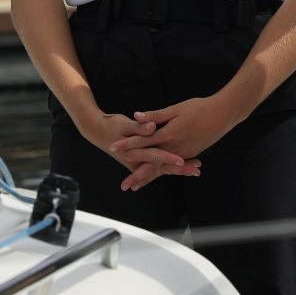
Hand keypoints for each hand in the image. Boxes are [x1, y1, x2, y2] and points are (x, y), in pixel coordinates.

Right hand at [77, 111, 200, 186]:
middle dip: (179, 169)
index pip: (155, 156)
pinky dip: (171, 167)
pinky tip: (184, 166)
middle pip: (162, 167)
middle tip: (196, 170)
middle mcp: (138, 160)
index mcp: (134, 151)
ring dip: (178, 170)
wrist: (98, 132)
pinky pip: (159, 167)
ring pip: (162, 169)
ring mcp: (140, 162)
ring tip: (196, 170)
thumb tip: (152, 126)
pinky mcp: (142, 161)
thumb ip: (139, 127)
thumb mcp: (124, 124)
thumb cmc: (112, 125)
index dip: (169, 158)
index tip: (182, 160)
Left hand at [114, 94, 241, 189]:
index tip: (113, 148)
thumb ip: (155, 115)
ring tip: (137, 186)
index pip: (143, 142)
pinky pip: (174, 167)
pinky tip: (158, 176)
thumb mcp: (176, 109)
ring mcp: (183, 153)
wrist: (223, 114)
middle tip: (125, 186)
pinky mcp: (190, 154)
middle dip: (137, 174)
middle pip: (152, 164)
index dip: (127, 145)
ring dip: (149, 177)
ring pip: (163, 168)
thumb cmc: (199, 108)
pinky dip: (164, 173)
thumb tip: (137, 116)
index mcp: (168, 134)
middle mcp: (175, 148)